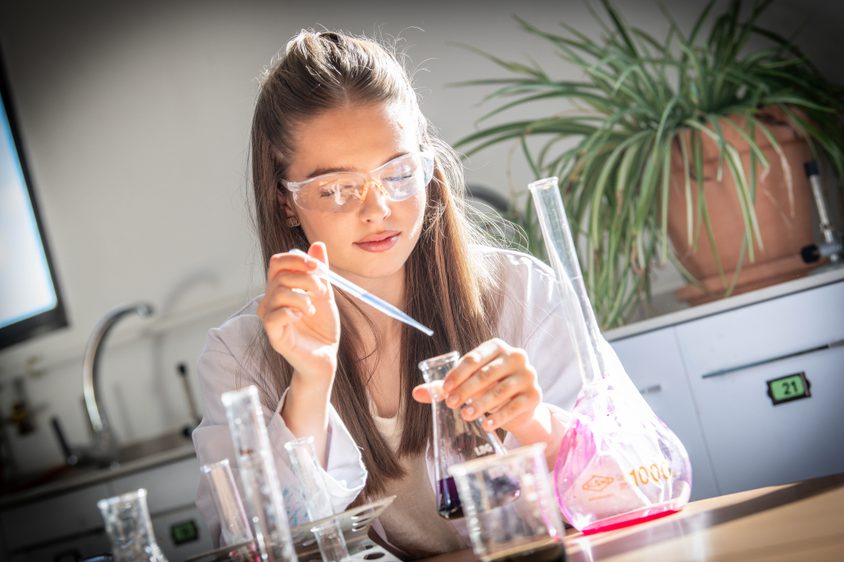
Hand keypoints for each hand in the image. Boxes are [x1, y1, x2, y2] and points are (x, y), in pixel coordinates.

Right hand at [257, 242, 339, 385]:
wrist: (326, 355)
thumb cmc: (323, 327)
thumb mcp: (325, 294)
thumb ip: (320, 271)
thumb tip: (318, 244)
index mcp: (282, 287)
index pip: (278, 262)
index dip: (297, 259)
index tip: (317, 266)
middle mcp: (271, 300)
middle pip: (279, 274)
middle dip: (305, 278)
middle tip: (322, 291)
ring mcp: (269, 317)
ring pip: (277, 293)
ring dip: (302, 297)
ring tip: (313, 309)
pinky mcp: (272, 335)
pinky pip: (273, 316)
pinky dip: (292, 312)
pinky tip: (302, 317)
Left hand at [412, 339, 542, 433]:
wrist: (520, 405)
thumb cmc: (489, 387)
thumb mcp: (468, 383)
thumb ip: (444, 387)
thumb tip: (416, 392)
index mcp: (497, 347)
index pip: (473, 358)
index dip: (457, 375)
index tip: (445, 390)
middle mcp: (516, 357)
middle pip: (486, 374)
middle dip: (466, 390)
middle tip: (451, 403)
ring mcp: (527, 375)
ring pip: (500, 391)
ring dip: (481, 405)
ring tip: (466, 415)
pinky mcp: (535, 396)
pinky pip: (514, 407)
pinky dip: (498, 417)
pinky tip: (486, 425)